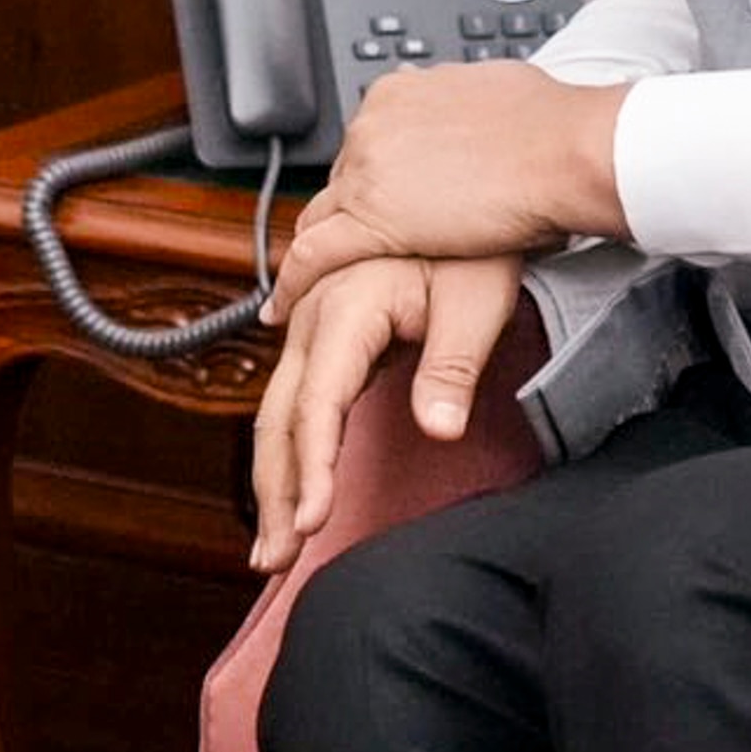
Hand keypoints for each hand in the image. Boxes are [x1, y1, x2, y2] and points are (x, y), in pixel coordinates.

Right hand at [246, 252, 526, 574]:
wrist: (470, 191)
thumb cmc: (478, 243)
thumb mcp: (479, 297)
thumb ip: (453, 365)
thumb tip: (442, 428)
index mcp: (345, 304)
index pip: (317, 401)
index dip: (312, 465)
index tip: (315, 522)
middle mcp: (313, 316)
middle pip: (278, 417)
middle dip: (275, 492)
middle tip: (277, 560)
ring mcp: (310, 327)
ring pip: (276, 415)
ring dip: (272, 483)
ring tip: (272, 552)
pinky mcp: (322, 339)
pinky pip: (292, 404)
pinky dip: (285, 456)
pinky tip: (288, 498)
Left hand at [270, 64, 629, 301]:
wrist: (560, 150)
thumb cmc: (547, 125)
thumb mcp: (495, 95)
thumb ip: (467, 108)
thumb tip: (473, 115)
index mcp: (396, 95)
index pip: (363, 146)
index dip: (368, 180)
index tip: (373, 199)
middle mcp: (371, 129)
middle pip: (340, 183)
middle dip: (347, 215)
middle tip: (358, 245)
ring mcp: (366, 175)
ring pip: (320, 219)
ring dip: (315, 250)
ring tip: (305, 282)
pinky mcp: (371, 222)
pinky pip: (314, 257)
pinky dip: (293, 284)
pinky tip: (285, 307)